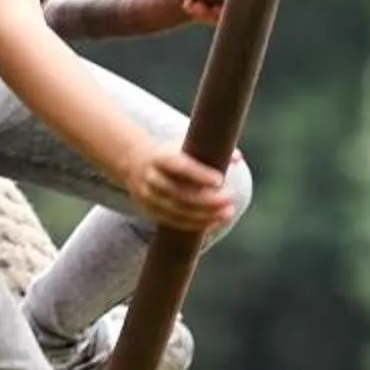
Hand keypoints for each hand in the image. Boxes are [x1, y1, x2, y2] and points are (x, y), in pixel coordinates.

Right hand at [120, 142, 238, 234]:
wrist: (133, 162)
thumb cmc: (169, 153)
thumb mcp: (183, 145)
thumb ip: (209, 150)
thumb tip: (236, 157)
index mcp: (160, 158)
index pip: (180, 167)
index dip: (199, 175)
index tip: (220, 180)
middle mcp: (151, 178)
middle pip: (178, 193)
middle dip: (206, 199)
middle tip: (230, 199)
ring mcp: (147, 196)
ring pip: (176, 210)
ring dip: (204, 215)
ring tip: (227, 213)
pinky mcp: (149, 210)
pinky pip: (173, 221)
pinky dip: (194, 224)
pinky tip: (213, 223)